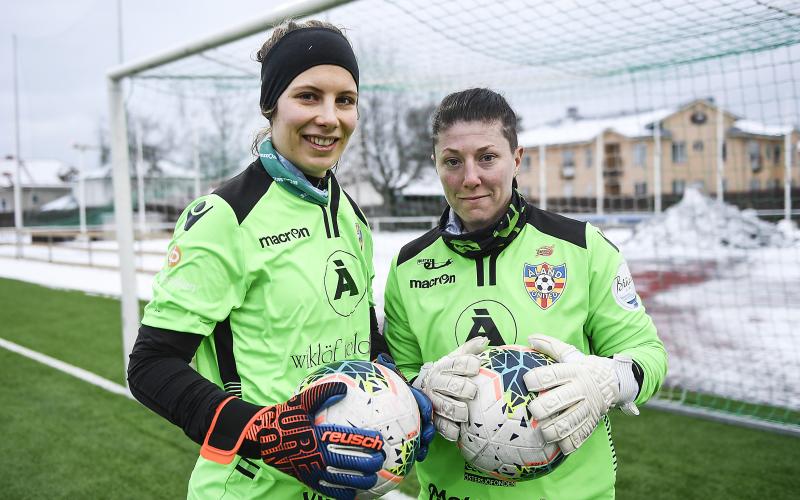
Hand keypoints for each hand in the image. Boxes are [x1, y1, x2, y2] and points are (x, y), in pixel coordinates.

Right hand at [200, 382, 384, 499]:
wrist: (263, 438)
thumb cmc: (286, 417)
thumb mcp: (302, 401)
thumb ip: (324, 392)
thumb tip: (344, 387)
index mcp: (319, 435)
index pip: (349, 438)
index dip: (367, 441)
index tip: (380, 441)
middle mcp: (318, 455)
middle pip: (351, 462)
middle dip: (370, 463)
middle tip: (381, 460)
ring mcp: (313, 470)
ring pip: (343, 480)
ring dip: (362, 481)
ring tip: (374, 479)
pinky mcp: (308, 480)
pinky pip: (329, 491)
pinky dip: (344, 493)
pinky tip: (354, 493)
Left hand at [374, 353, 435, 460]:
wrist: (372, 392)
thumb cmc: (379, 385)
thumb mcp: (384, 376)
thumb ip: (386, 368)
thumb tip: (383, 358)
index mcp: (409, 396)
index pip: (421, 399)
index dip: (425, 406)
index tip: (426, 415)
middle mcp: (412, 409)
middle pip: (425, 419)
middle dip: (428, 429)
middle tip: (426, 437)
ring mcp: (410, 422)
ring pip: (423, 433)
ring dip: (425, 443)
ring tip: (422, 452)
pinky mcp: (406, 435)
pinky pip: (416, 443)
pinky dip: (418, 450)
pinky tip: (417, 458)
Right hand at [412, 336, 489, 440]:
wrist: (424, 388)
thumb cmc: (447, 373)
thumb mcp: (455, 359)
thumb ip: (469, 350)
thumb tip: (485, 340)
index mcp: (444, 367)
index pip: (456, 363)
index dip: (467, 364)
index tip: (477, 366)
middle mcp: (437, 383)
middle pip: (451, 385)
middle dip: (463, 388)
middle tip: (472, 391)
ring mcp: (433, 401)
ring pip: (444, 406)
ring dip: (456, 410)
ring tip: (465, 414)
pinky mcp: (433, 418)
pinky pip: (440, 426)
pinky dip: (449, 430)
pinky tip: (457, 431)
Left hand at [523, 334, 638, 454]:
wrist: (616, 382)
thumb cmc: (585, 368)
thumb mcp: (572, 354)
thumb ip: (551, 346)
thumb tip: (530, 337)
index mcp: (573, 371)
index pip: (552, 375)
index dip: (536, 379)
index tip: (527, 382)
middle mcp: (580, 390)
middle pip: (557, 401)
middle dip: (542, 408)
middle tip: (533, 410)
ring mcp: (587, 408)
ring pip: (567, 423)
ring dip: (552, 430)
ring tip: (542, 431)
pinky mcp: (591, 423)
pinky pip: (579, 437)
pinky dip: (568, 443)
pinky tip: (558, 444)